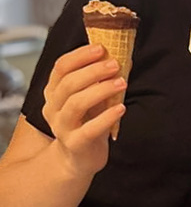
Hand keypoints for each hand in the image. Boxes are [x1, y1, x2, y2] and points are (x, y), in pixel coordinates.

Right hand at [42, 43, 125, 179]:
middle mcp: (53, 108)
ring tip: (121, 82)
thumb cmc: (86, 122)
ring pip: (76, 104)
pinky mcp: (75, 144)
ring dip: (101, 90)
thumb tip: (119, 56)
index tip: (100, 48)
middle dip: (93, 71)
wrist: (79, 158)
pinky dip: (107, 117)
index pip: (60, 67)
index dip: (80, 55)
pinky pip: (89, 129)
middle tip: (115, 64)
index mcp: (54, 92)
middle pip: (68, 83)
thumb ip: (98, 80)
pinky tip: (120, 108)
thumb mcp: (90, 97)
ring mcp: (62, 127)